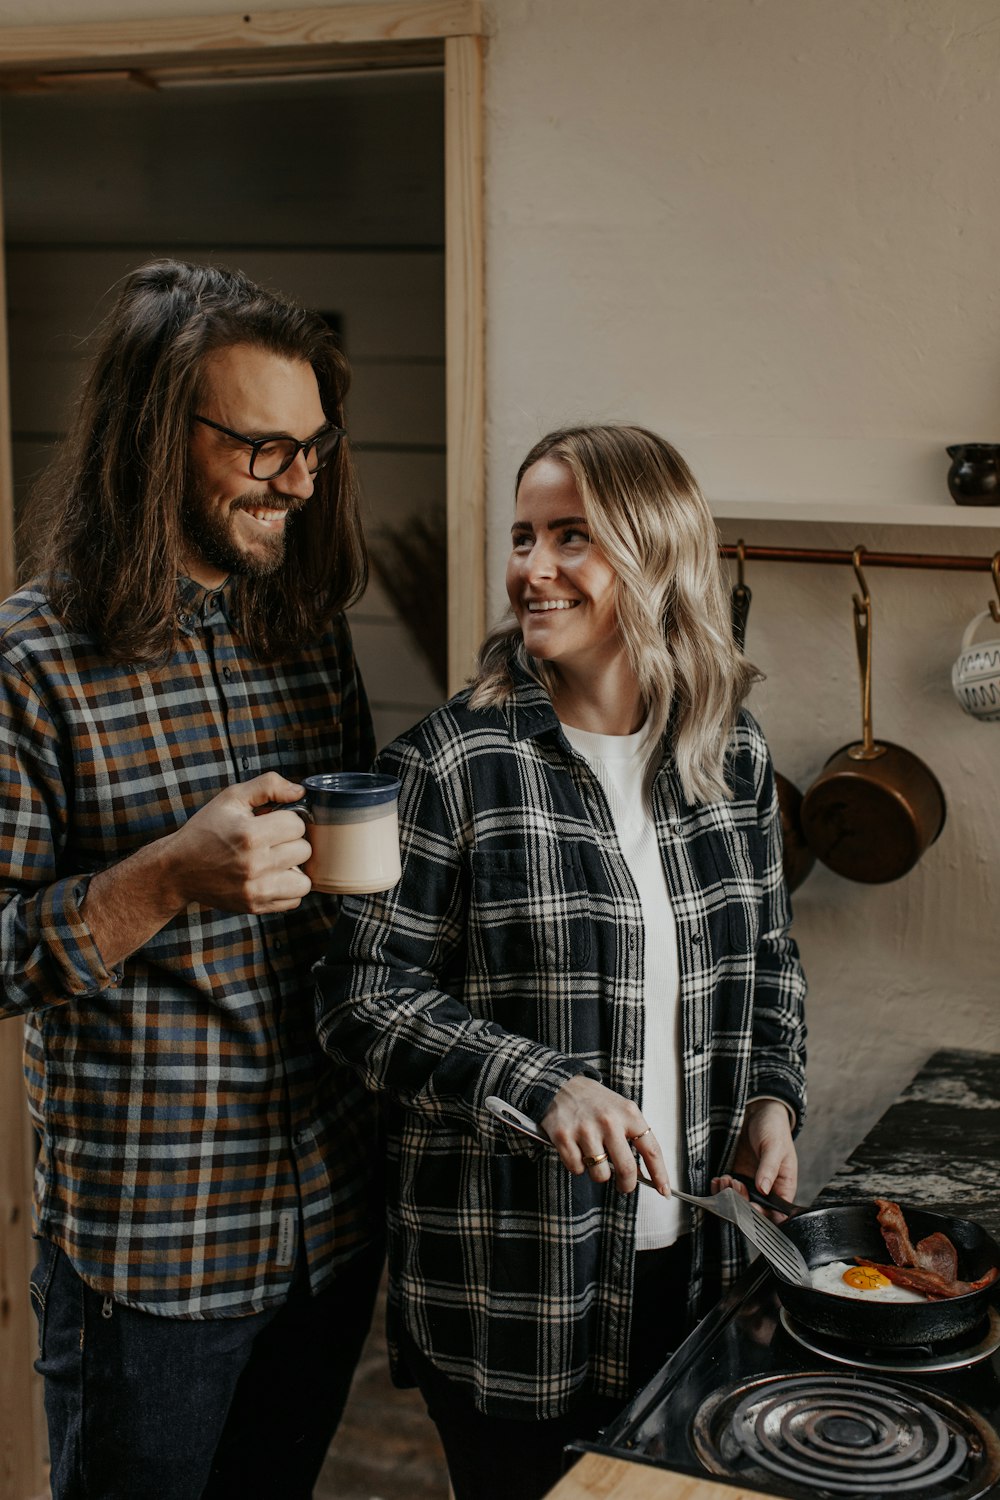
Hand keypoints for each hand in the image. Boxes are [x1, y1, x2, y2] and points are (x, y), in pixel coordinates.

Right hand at [165, 774, 312, 913]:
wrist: (178, 870)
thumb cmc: (206, 829)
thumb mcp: (231, 798)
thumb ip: (268, 786)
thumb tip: (300, 792)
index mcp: (250, 834)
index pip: (298, 824)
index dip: (287, 820)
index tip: (271, 822)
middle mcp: (255, 865)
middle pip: (304, 850)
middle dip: (291, 842)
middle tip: (271, 841)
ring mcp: (255, 890)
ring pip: (304, 881)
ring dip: (294, 869)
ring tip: (276, 861)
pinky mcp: (255, 907)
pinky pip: (294, 900)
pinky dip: (288, 889)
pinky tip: (271, 877)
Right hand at [540, 1075, 669, 1195]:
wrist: (560, 1083)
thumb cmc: (596, 1102)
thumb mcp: (620, 1110)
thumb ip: (632, 1137)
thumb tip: (641, 1174)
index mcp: (628, 1113)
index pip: (651, 1150)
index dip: (659, 1174)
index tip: (664, 1191)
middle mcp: (609, 1121)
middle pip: (626, 1169)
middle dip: (627, 1185)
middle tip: (624, 1185)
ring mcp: (585, 1129)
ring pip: (600, 1174)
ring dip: (598, 1173)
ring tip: (593, 1156)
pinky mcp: (563, 1136)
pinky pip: (576, 1169)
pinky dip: (577, 1166)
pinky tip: (577, 1149)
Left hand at [715, 1098, 796, 1218]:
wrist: (758, 1112)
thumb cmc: (774, 1128)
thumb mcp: (775, 1146)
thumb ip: (769, 1168)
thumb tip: (763, 1189)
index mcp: (784, 1187)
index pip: (776, 1214)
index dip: (762, 1215)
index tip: (750, 1206)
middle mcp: (767, 1191)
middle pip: (754, 1211)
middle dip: (741, 1203)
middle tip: (734, 1185)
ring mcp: (751, 1184)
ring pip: (738, 1203)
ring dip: (729, 1196)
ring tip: (725, 1179)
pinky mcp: (737, 1176)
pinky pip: (728, 1190)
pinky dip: (721, 1188)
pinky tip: (718, 1178)